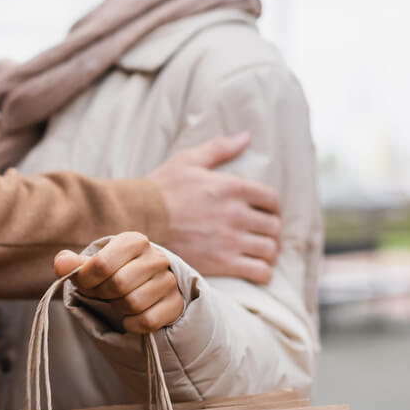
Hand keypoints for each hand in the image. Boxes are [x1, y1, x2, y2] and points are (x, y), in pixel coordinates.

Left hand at [54, 233, 184, 334]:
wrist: (144, 286)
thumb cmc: (112, 273)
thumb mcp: (91, 266)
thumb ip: (72, 264)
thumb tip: (61, 263)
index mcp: (133, 241)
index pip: (102, 263)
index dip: (86, 280)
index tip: (84, 284)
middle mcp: (155, 258)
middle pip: (118, 285)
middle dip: (102, 294)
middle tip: (101, 294)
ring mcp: (169, 281)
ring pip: (133, 303)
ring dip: (118, 308)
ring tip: (118, 301)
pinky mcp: (175, 304)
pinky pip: (147, 321)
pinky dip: (131, 324)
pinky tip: (130, 316)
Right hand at [148, 132, 279, 284]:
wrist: (136, 219)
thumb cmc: (159, 189)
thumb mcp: (188, 161)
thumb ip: (219, 148)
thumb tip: (245, 137)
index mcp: (232, 187)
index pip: (271, 199)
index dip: (271, 206)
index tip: (263, 212)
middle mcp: (236, 214)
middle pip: (273, 226)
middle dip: (270, 230)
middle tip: (260, 233)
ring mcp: (231, 240)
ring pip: (269, 249)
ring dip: (268, 252)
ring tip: (259, 252)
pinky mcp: (222, 263)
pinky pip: (259, 271)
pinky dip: (262, 272)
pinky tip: (255, 269)